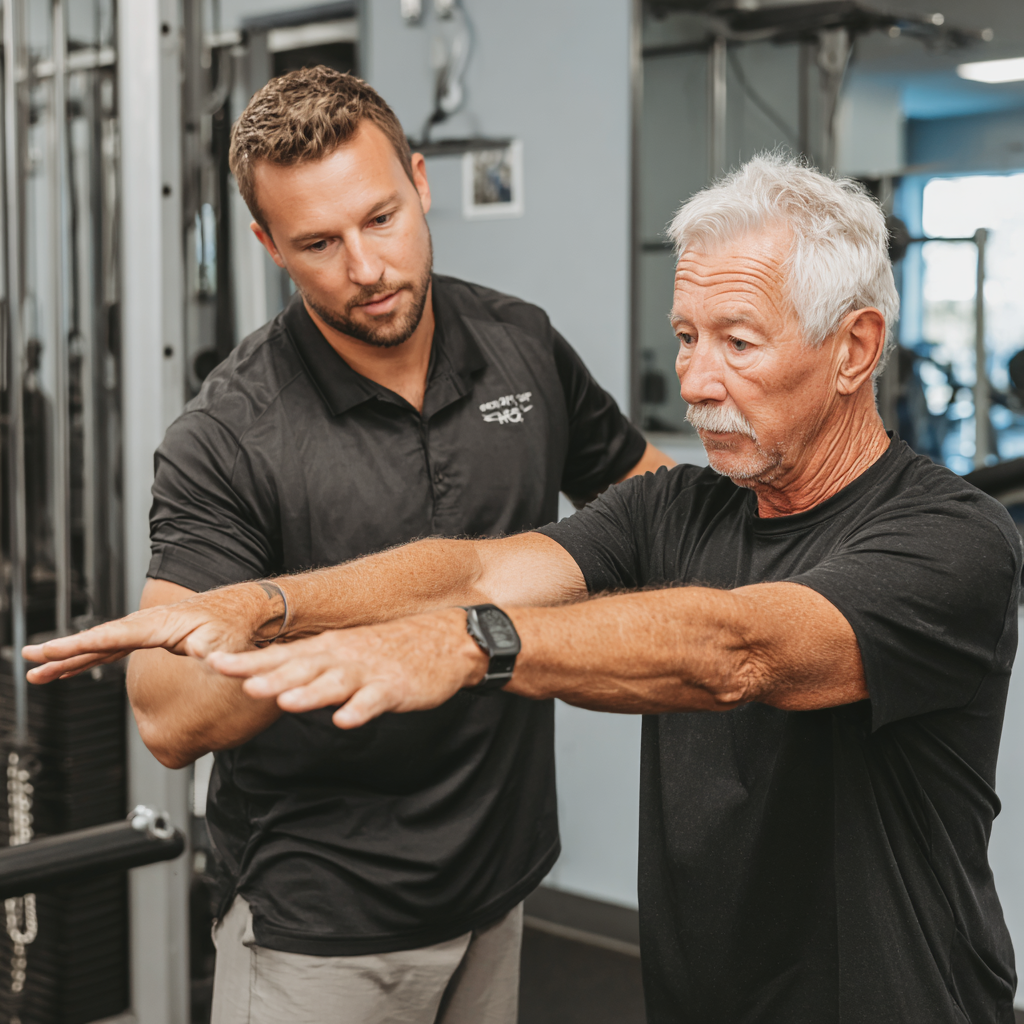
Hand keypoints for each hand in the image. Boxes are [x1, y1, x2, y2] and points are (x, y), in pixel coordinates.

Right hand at [22, 582, 276, 683]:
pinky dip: (88, 657)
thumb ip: (213, 655)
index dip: (80, 645)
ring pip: (99, 644)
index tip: (52, 650)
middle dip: (62, 650)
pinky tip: (69, 669)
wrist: (248, 610)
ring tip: (37, 671)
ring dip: (68, 657)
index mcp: (158, 624)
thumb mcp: (225, 642)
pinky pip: (111, 648)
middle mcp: (147, 623)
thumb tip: (208, 664)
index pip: (111, 636)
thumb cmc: (238, 625)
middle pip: (96, 638)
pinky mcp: (151, 636)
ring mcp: (147, 629)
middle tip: (30, 659)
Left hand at [207, 609, 488, 728]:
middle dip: (271, 676)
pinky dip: (360, 709)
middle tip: (243, 684)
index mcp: (328, 649)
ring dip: (311, 692)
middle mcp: (343, 657)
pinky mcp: (395, 687)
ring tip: (287, 700)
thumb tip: (269, 681)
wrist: (445, 639)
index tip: (215, 663)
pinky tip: (346, 720)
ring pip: (335, 683)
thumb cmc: (390, 650)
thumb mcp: (345, 653)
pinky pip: (375, 700)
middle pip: (302, 668)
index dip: (248, 661)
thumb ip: (311, 669)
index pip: (281, 655)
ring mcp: (369, 672)